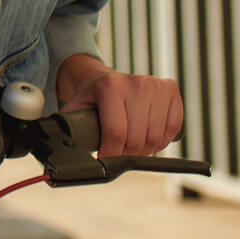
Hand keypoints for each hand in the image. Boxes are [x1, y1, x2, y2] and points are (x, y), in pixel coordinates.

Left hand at [59, 59, 183, 156]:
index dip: (112, 154)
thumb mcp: (76, 108)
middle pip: (138, 138)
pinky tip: (149, 137)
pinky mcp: (171, 90)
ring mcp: (156, 85)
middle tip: (118, 154)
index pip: (116, 133)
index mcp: (110, 87)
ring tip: (132, 146)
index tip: (105, 160)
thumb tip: (65, 149)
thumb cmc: (92, 97)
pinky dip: (162, 140)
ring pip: (156, 136)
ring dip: (145, 149)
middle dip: (127, 154)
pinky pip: (173, 127)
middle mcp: (136, 83)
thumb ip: (71, 126)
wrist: (106, 78)